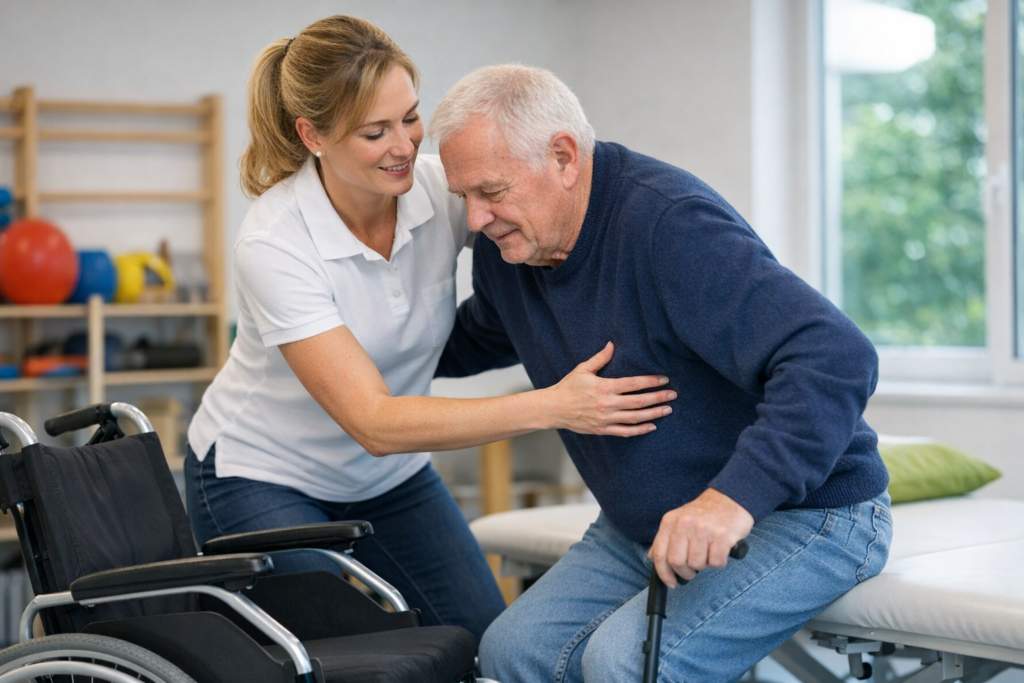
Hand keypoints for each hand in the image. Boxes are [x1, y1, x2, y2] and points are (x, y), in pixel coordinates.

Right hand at [544, 342, 675, 436]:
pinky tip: (652, 426)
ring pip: (635, 418)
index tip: (664, 379)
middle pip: (639, 401)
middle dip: (658, 398)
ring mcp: (606, 419)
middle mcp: (607, 404)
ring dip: (653, 414)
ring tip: (668, 410)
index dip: (651, 382)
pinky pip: (625, 432)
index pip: (633, 384)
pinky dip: (640, 430)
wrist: (554, 408)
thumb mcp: (583, 369)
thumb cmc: (568, 387)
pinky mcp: (603, 430)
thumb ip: (600, 358)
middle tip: (673, 395)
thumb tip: (612, 344)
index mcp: (604, 387)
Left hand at [648, 488, 753, 587]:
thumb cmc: (704, 514)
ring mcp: (703, 529)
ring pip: (697, 564)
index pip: (660, 554)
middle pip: (677, 562)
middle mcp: (684, 524)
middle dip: (685, 572)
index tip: (671, 583)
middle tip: (692, 570)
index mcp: (670, 521)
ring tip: (708, 552)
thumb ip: (665, 539)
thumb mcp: (678, 520)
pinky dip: (719, 562)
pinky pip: (716, 562)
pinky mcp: (722, 535)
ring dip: (704, 564)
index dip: (664, 574)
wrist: (730, 499)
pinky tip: (720, 550)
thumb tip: (653, 558)